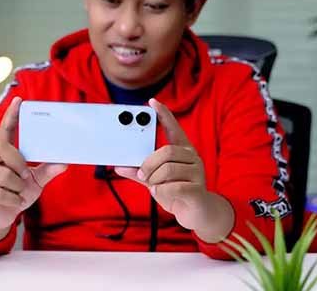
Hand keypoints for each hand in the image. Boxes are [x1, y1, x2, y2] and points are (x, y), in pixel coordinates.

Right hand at [0, 97, 66, 238]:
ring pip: (6, 176)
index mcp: (2, 152)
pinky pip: (3, 194)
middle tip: (25, 177)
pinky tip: (12, 203)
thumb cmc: (15, 193)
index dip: (12, 114)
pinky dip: (14, 201)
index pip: (5, 129)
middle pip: (6, 150)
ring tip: (17, 193)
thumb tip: (64, 163)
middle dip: (19, 165)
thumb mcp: (34, 181)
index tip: (19, 99)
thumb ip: (47, 170)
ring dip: (18, 189)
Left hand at [115, 98, 232, 241]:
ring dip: (155, 180)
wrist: (197, 214)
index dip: (163, 114)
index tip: (152, 102)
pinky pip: (174, 187)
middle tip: (142, 174)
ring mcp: (197, 172)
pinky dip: (162, 192)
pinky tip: (161, 194)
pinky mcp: (198, 189)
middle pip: (166, 151)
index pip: (173, 128)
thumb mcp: (154, 180)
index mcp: (182, 150)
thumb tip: (118, 166)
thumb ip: (138, 173)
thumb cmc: (176, 192)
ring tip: (155, 186)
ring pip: (168, 169)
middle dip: (149, 164)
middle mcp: (192, 157)